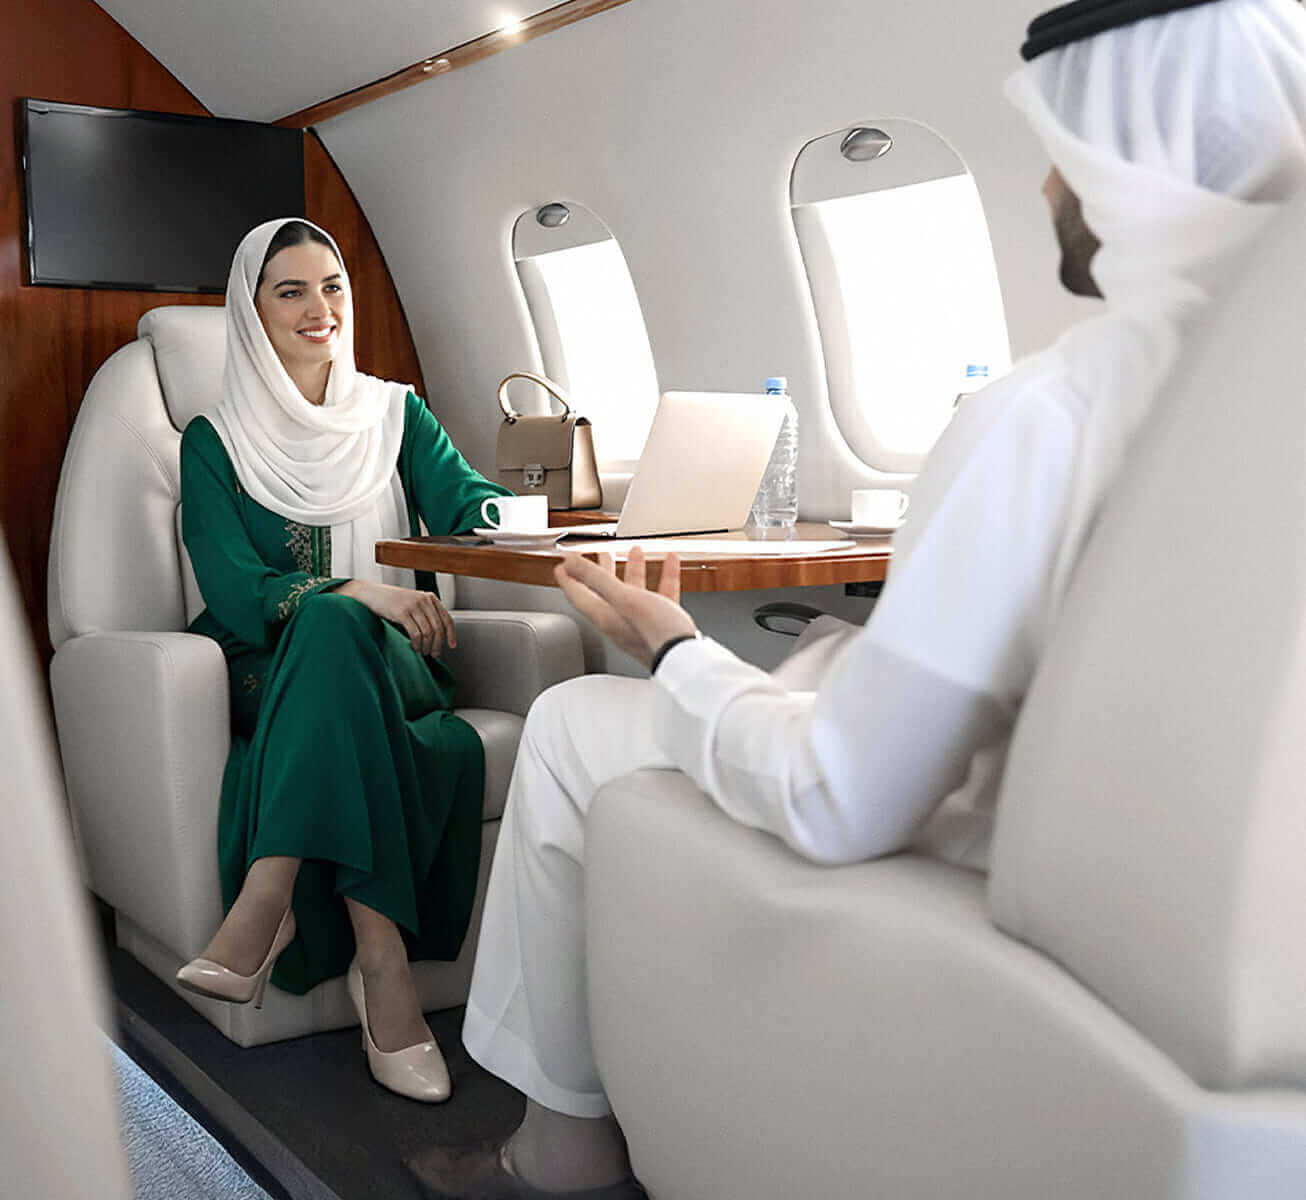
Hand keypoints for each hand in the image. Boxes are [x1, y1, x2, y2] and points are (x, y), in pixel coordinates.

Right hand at [336, 580, 455, 657]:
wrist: (370, 594)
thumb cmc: (391, 602)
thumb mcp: (412, 603)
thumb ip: (425, 614)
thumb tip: (437, 637)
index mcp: (429, 597)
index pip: (446, 618)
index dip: (451, 634)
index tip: (452, 646)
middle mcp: (424, 600)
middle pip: (438, 627)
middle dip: (438, 644)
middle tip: (434, 654)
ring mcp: (413, 605)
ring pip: (428, 632)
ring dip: (427, 646)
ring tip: (423, 652)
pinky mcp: (402, 612)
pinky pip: (416, 633)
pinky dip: (417, 644)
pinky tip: (414, 648)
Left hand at [554, 545, 696, 668]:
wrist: (687, 656)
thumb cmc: (655, 632)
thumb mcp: (623, 598)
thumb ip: (596, 579)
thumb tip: (570, 563)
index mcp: (606, 616)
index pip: (579, 595)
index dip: (569, 579)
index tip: (563, 565)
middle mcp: (621, 620)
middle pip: (606, 591)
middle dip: (603, 570)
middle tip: (601, 555)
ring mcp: (642, 622)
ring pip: (635, 591)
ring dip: (635, 569)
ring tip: (637, 551)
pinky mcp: (663, 622)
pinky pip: (661, 594)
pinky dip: (664, 576)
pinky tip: (670, 563)